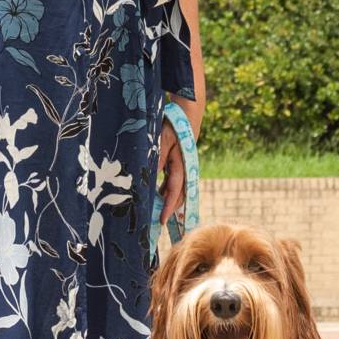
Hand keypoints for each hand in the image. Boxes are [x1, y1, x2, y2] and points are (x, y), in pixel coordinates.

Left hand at [156, 103, 195, 218]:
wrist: (188, 113)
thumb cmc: (174, 125)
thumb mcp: (162, 141)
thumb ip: (158, 158)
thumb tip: (151, 176)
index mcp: (182, 166)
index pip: (174, 192)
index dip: (167, 207)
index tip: (161, 220)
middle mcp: (185, 170)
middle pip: (178, 196)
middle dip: (168, 210)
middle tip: (157, 224)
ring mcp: (184, 167)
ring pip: (176, 190)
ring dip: (167, 201)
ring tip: (155, 213)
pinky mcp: (180, 164)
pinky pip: (174, 181)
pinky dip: (166, 190)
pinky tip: (157, 194)